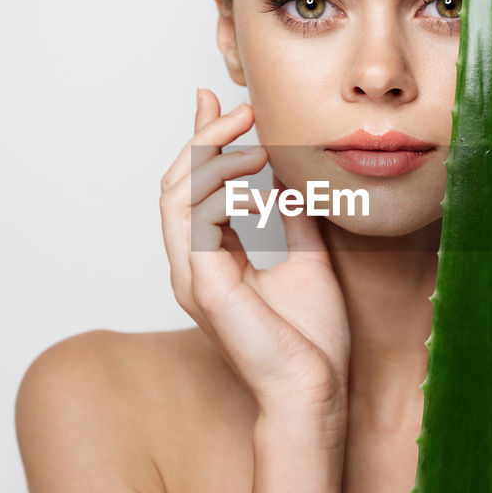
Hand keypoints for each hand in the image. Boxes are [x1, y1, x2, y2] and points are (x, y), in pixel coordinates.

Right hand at [160, 88, 350, 418]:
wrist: (315, 390)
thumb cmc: (311, 339)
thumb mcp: (307, 257)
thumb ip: (291, 217)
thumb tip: (287, 176)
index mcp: (212, 261)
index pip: (195, 190)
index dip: (205, 143)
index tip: (222, 103)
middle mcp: (192, 267)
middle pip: (176, 184)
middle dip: (206, 138)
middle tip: (242, 109)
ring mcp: (191, 277)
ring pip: (176, 195)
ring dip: (214, 156)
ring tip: (256, 140)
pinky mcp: (203, 284)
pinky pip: (196, 219)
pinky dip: (223, 190)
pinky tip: (260, 184)